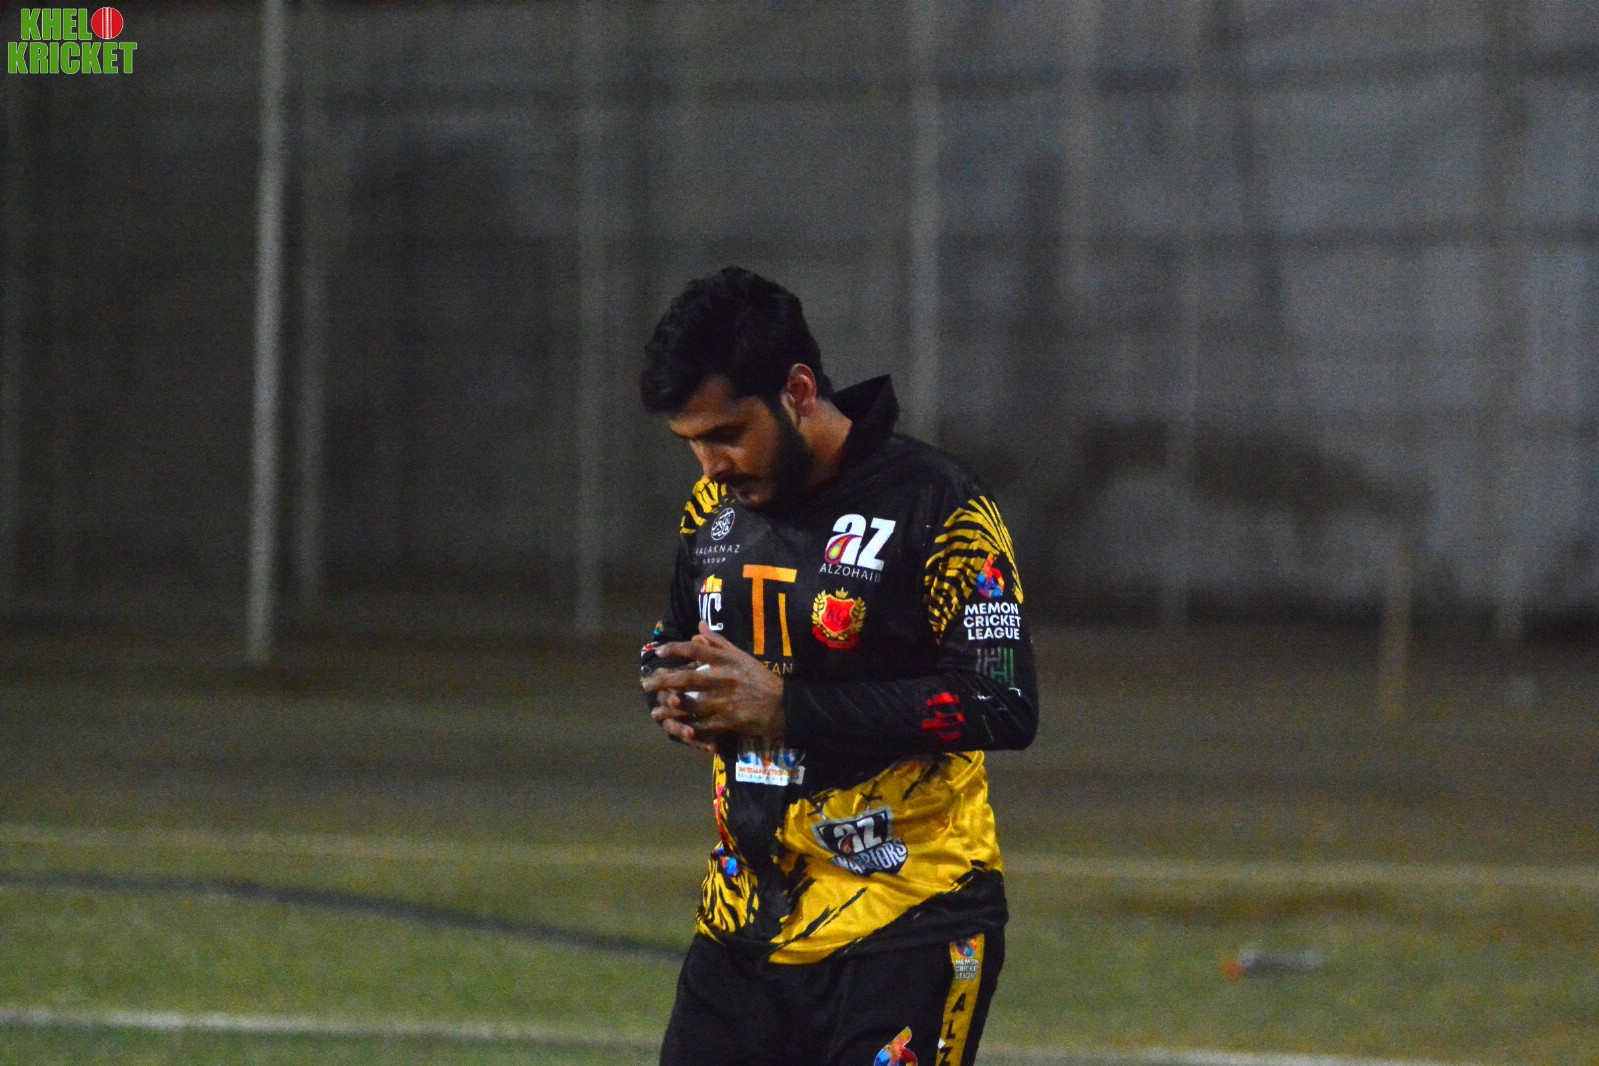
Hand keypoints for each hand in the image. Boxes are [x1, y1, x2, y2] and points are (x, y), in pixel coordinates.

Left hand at [641, 622, 784, 750]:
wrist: (783, 704)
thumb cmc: (758, 678)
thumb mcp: (740, 656)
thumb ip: (718, 642)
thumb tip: (698, 625)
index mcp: (725, 661)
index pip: (695, 650)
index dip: (675, 649)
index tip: (659, 652)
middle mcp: (722, 679)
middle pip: (686, 678)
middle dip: (663, 681)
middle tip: (646, 684)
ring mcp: (724, 701)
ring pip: (690, 705)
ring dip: (670, 709)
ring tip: (656, 712)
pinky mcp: (727, 721)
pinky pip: (703, 726)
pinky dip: (689, 728)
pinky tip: (676, 729)